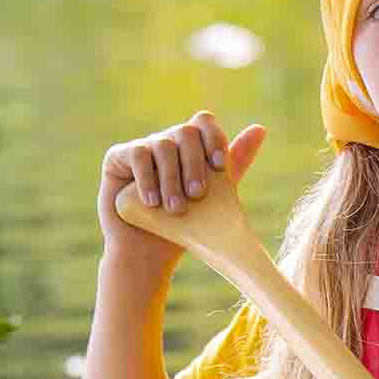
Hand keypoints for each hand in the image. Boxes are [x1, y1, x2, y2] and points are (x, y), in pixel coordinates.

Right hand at [98, 112, 265, 256]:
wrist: (148, 256)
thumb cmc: (183, 228)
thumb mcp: (216, 195)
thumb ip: (236, 162)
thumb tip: (261, 128)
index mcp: (190, 147)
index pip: (204, 122)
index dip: (214, 138)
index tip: (221, 166)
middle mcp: (166, 142)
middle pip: (186, 132)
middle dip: (195, 164)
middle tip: (197, 196)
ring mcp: (141, 148)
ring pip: (163, 145)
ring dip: (172, 178)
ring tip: (174, 210)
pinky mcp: (117, 158)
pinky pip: (136, 153)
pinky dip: (147, 177)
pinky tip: (152, 201)